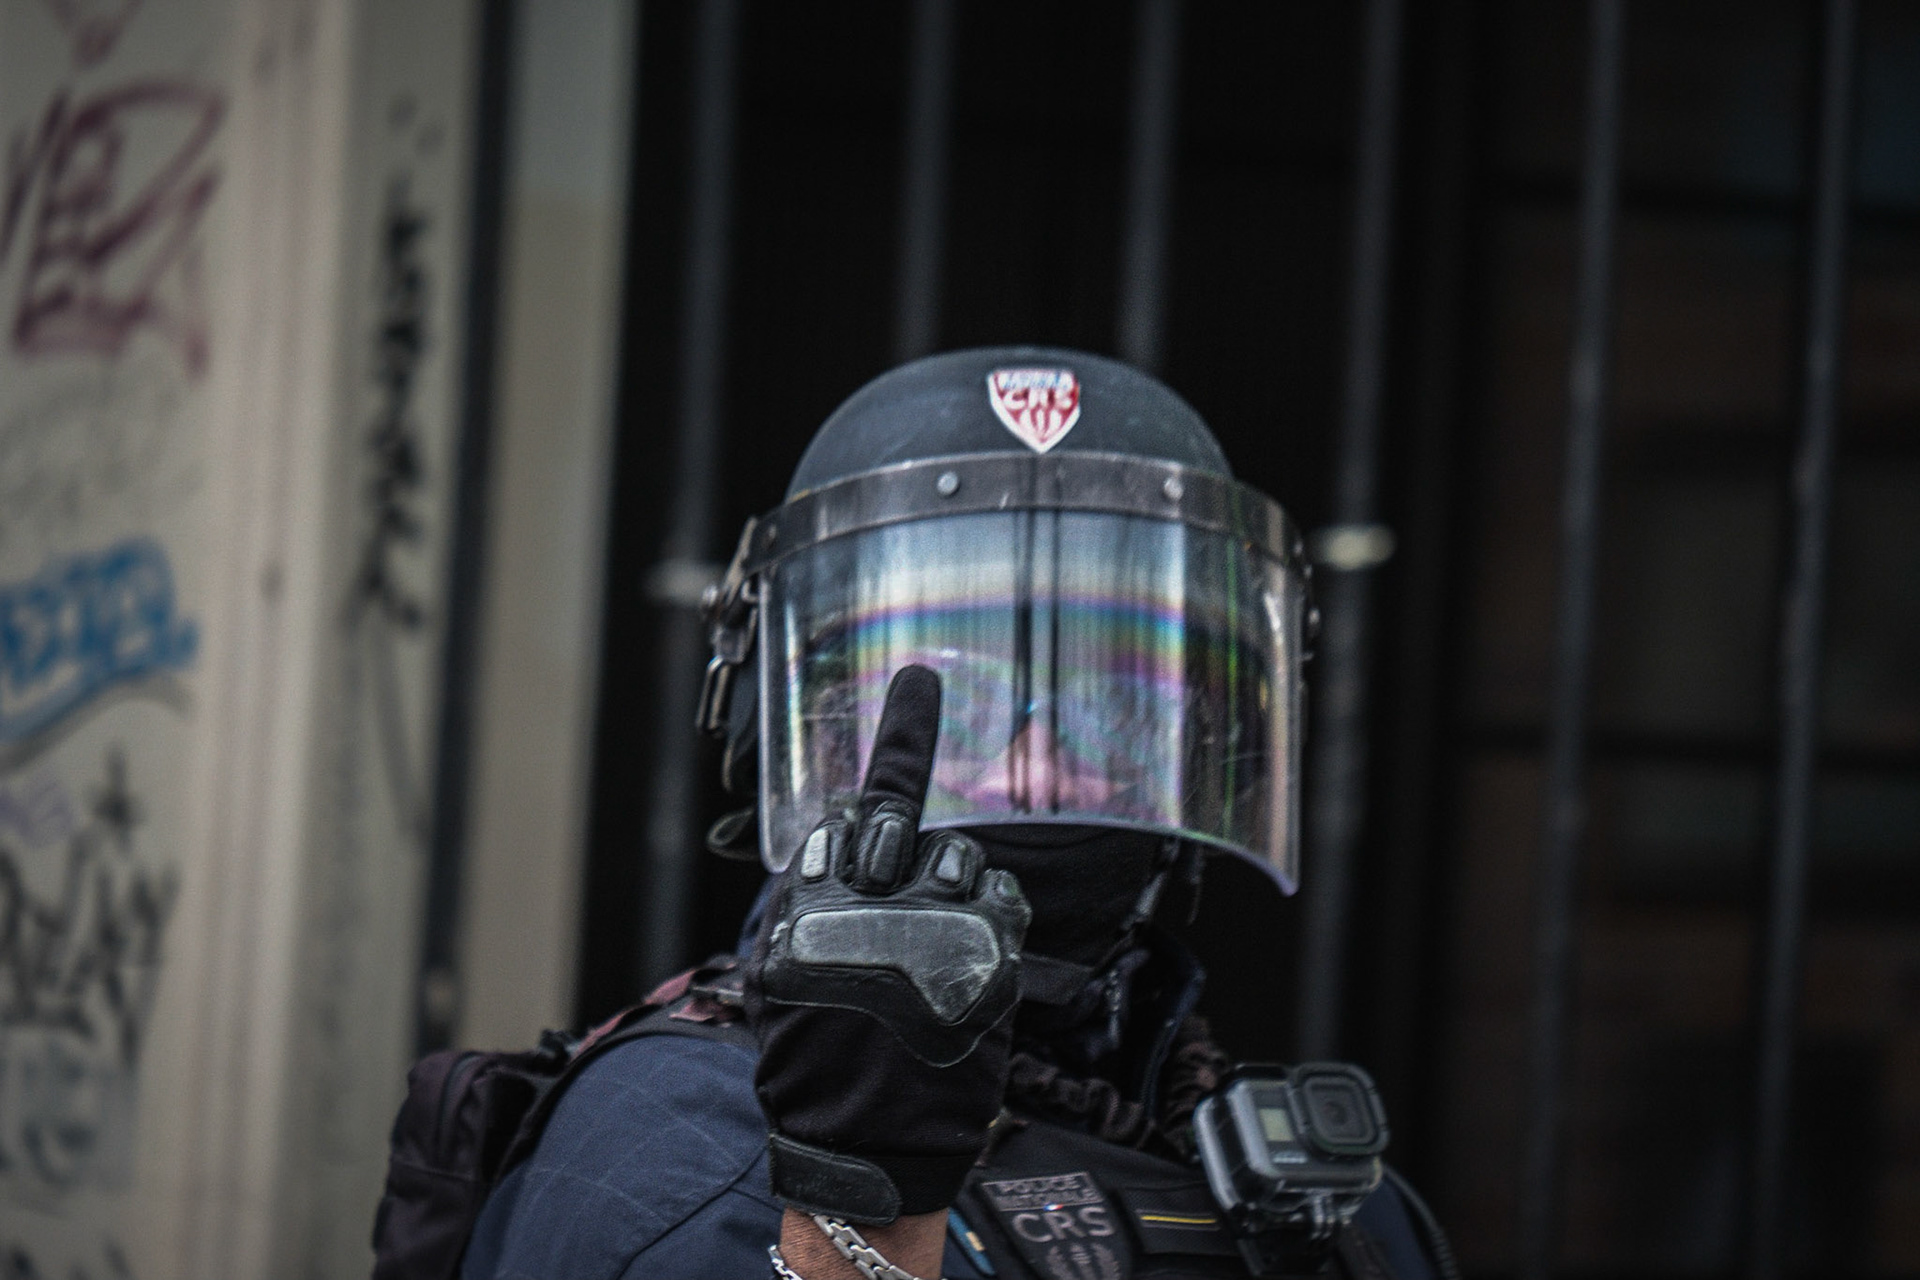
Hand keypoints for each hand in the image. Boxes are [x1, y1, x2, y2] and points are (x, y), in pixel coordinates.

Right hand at [746, 665, 1029, 1223]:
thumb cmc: (817, 1068)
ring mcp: (932, 932)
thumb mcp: (782, 980)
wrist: (863, 1151)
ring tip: (930, 944)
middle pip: (901, 818)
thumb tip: (842, 851)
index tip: (921, 685)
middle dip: (901, 832)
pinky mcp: (987, 963)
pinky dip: (990, 922)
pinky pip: (1002, 904)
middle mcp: (868, 909)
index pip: (853, 805)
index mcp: (810, 908)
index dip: (897, 747)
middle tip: (899, 856)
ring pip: (960, 856)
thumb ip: (811, 905)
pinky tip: (967, 966)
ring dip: (950, 883)